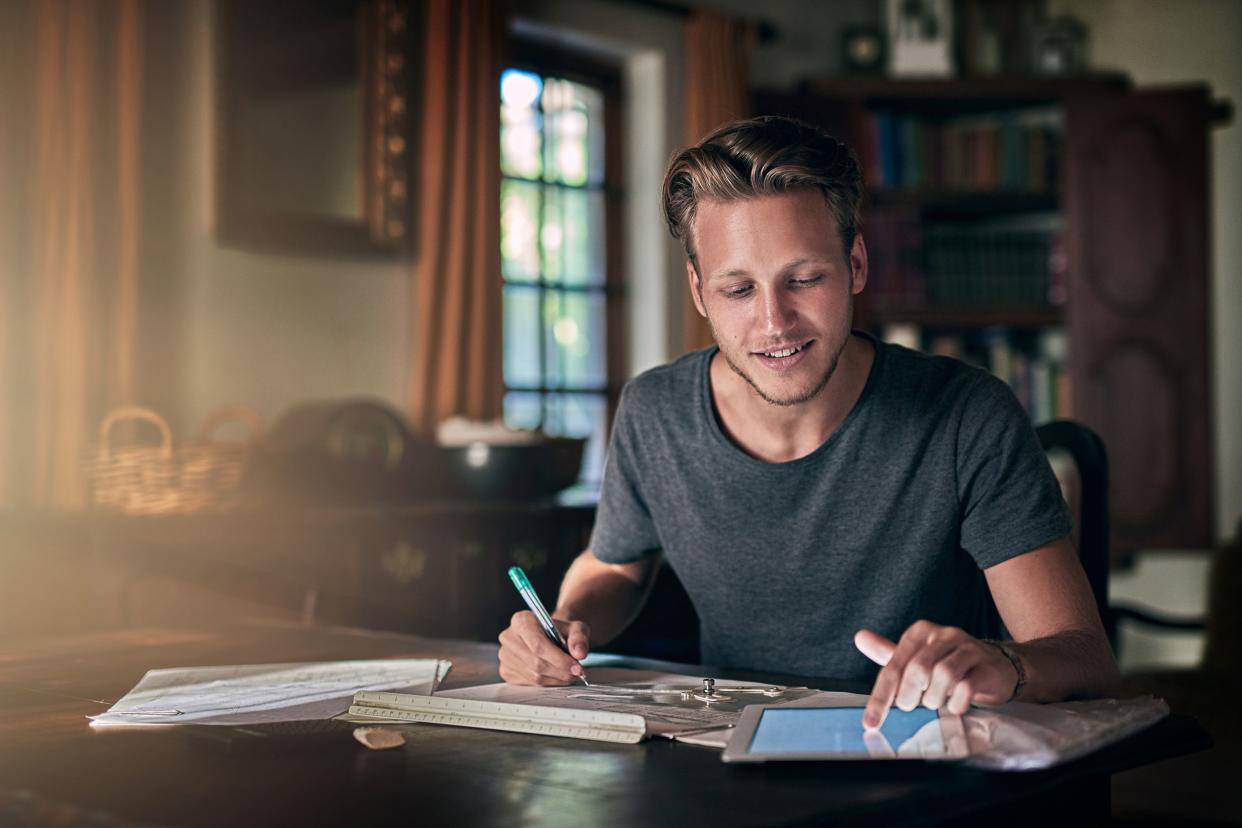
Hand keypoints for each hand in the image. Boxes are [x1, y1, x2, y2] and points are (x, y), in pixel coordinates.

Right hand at [497, 611, 589, 685]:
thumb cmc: (560, 632)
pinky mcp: (506, 671)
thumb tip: (579, 654)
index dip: (559, 659)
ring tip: (569, 674)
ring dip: (556, 679)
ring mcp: (505, 656)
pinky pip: (529, 684)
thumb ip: (579, 638)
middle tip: (577, 673)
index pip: (538, 644)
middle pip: (535, 662)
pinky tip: (556, 676)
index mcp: (521, 620)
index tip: (577, 667)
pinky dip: (547, 683)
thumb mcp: (575, 628)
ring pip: (534, 676)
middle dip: (560, 671)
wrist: (548, 637)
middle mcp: (508, 637)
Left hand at [854, 620, 1018, 729]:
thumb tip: (859, 637)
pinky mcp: (986, 666)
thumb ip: (888, 653)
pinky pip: (967, 686)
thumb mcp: (917, 658)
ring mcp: (968, 648)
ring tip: (935, 703)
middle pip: (917, 668)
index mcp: (920, 632)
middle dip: (910, 695)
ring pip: (943, 674)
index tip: (871, 723)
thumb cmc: (949, 664)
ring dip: (934, 698)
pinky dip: (956, 702)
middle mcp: (943, 635)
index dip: (881, 697)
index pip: (893, 665)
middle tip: (911, 706)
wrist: (996, 668)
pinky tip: (955, 706)